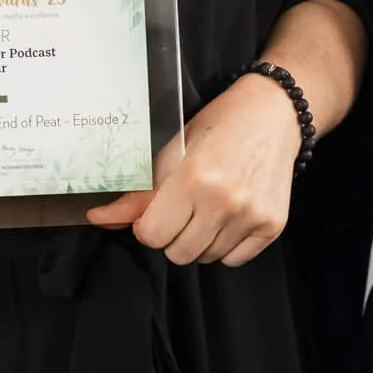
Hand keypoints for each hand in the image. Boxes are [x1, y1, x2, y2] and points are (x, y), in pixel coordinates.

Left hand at [86, 74, 300, 266]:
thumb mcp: (172, 149)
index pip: (152, 235)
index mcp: (192, 177)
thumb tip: (98, 218)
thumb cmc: (219, 124)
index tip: (156, 211)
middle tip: (184, 208)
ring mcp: (251, 216)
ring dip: (201, 239)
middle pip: (178, 253)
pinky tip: (231, 215)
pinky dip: (227, 245)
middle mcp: (224, 201)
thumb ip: (139, 193)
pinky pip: (234, 260)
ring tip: (210, 206)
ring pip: (206, 258)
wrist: (274, 112)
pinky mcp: (273, 226)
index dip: (148, 225)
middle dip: (173, 234)